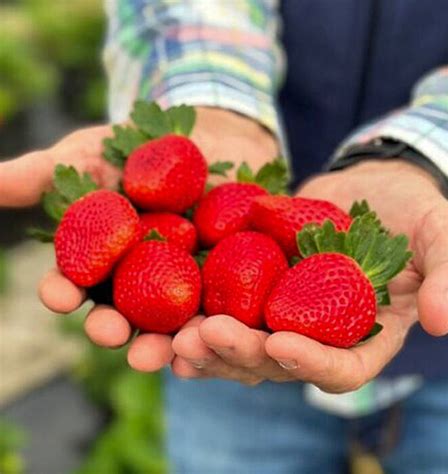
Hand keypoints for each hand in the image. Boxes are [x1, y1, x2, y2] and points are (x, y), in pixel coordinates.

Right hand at [0, 108, 276, 370]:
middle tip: (110, 334)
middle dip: (112, 327)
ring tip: (166, 352)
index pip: (75, 282)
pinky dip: (218, 322)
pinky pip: (220, 307)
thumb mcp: (91, 154)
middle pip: (121, 313)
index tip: (58, 294)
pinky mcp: (222, 279)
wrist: (206, 141)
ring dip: (165, 341)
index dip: (63, 290)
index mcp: (101, 259)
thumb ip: (44, 173)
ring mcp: (180, 282)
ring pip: (170, 323)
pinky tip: (219, 333)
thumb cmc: (140, 148)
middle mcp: (137, 280)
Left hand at [172, 159, 447, 391]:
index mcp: (365, 336)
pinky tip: (167, 324)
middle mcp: (319, 334)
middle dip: (240, 354)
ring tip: (174, 339)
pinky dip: (196, 319)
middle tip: (202, 339)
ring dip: (207, 347)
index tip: (279, 344)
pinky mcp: (258, 287)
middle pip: (278, 362)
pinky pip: (225, 309)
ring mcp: (285, 312)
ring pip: (242, 344)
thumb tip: (438, 318)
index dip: (312, 362)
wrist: (372, 188)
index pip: (341, 367)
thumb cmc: (417, 216)